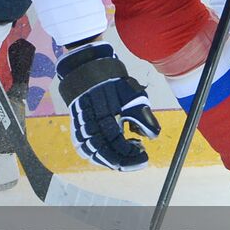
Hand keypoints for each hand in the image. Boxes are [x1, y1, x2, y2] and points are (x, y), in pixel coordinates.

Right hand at [56, 42, 159, 170]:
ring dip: (111, 158)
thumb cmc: (112, 82)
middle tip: (138, 156)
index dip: (132, 156)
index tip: (144, 154)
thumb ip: (144, 117)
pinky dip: (99, 154)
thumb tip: (152, 136)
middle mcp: (89, 128)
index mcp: (104, 120)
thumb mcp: (133, 96)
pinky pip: (86, 148)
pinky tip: (110, 151)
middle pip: (105, 155)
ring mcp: (80, 129)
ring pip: (94, 154)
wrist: (86, 69)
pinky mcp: (77, 128)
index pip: (117, 148)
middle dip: (124, 160)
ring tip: (127, 151)